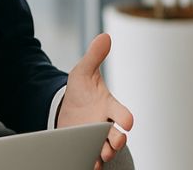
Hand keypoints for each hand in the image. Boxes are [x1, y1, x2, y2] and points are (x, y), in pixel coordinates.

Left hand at [56, 34, 134, 169]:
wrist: (66, 107)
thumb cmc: (80, 90)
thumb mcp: (83, 71)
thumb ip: (94, 56)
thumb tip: (104, 36)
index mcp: (109, 107)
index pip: (124, 114)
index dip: (126, 118)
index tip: (126, 122)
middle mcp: (106, 124)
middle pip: (119, 136)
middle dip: (118, 141)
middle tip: (113, 142)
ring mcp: (96, 138)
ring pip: (108, 150)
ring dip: (105, 153)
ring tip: (100, 156)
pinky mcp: (86, 147)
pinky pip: (93, 158)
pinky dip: (92, 162)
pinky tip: (88, 163)